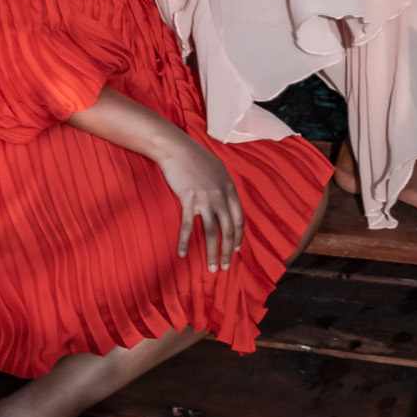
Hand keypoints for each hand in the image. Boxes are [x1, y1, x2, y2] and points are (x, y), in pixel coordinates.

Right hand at [156, 133, 244, 271]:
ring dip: (212, 253)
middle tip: (225, 266)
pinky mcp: (188, 199)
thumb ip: (223, 187)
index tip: (236, 250)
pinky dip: (185, 242)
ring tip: (211, 268)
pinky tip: (183, 253)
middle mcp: (220, 195)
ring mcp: (205, 198)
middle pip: (228, 229)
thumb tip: (225, 201)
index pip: (239, 218)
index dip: (238, 236)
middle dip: (228, 251)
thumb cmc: (195, 157)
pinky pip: (188, 226)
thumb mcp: (217, 169)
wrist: (176, 148)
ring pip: (212, 232)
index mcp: (229, 188)